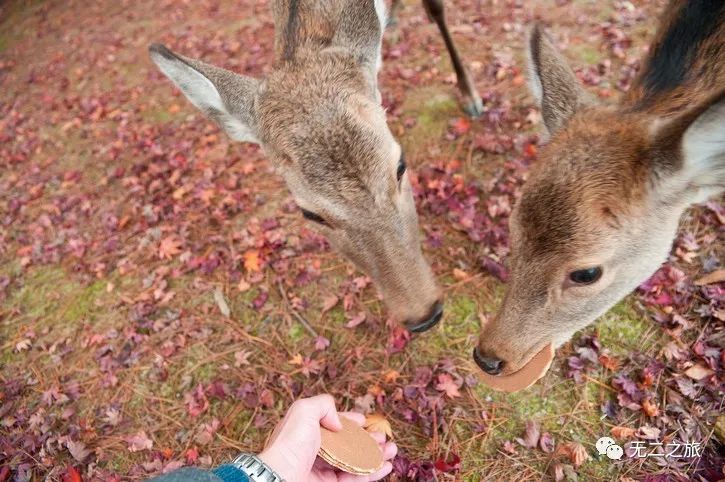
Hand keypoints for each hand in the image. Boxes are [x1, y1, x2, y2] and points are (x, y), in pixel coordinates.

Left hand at [258, 395, 396, 481]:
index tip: (364, 420)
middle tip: (384, 437)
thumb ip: (324, 405)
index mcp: (307, 432)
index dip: (349, 422)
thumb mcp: (303, 410)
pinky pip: (355, 479)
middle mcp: (316, 451)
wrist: (281, 477)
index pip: (332, 425)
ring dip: (375, 456)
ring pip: (355, 462)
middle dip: (368, 440)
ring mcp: (324, 471)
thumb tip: (340, 422)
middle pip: (348, 445)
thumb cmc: (289, 443)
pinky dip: (372, 473)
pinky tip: (385, 465)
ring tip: (392, 449)